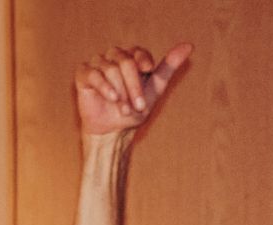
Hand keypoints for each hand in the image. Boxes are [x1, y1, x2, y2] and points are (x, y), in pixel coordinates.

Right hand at [75, 42, 191, 138]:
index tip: (148, 72)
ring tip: (123, 109)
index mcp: (131, 57)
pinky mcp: (83, 74)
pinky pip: (92, 73)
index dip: (143, 63)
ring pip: (110, 68)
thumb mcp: (155, 89)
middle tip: (138, 106)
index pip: (138, 53)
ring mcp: (98, 64)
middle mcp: (114, 57)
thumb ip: (169, 67)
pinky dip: (104, 86)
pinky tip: (111, 98)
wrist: (114, 131)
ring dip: (120, 91)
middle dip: (134, 86)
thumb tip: (189, 45)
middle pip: (125, 61)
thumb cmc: (134, 110)